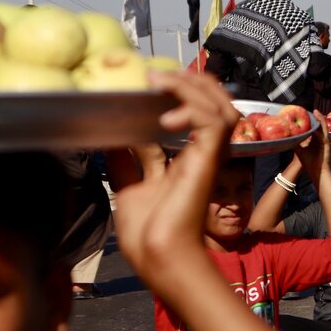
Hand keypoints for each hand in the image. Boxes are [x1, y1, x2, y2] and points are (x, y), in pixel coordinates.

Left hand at [114, 72, 238, 282]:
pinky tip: (165, 118)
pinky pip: (214, 121)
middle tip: (157, 75)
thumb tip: (110, 140)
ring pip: (220, 105)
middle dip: (190, 81)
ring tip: (159, 83)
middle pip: (216, 102)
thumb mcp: (129, 189)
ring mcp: (208, 157)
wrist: (156, 255)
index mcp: (187, 159)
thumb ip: (125, 165)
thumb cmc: (147, 235)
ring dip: (191, 87)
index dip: (180, 90)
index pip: (196, 111)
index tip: (149, 79)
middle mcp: (203, 154)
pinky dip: (192, 109)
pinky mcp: (209, 160)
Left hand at [293, 110, 329, 176]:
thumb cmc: (308, 162)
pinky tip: (318, 118)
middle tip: (311, 111)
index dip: (310, 122)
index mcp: (314, 140)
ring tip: (315, 111)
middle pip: (318, 126)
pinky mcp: (326, 142)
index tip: (305, 115)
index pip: (313, 128)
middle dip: (315, 118)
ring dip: (319, 118)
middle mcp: (319, 139)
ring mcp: (324, 140)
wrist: (316, 171)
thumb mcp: (299, 150)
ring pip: (322, 126)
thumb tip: (286, 137)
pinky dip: (322, 124)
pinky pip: (324, 130)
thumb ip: (294, 143)